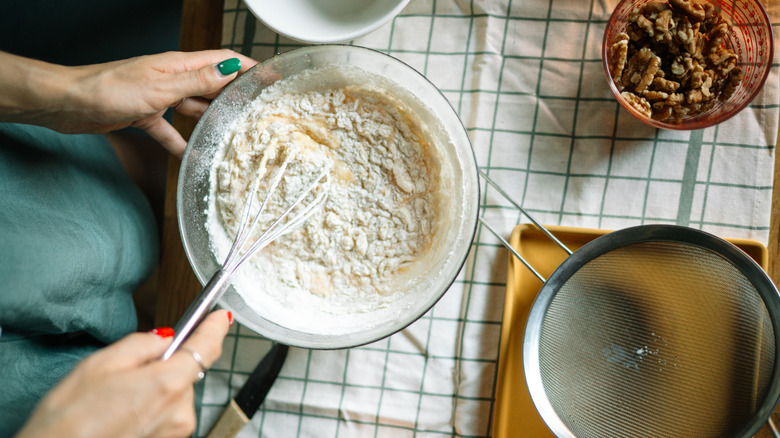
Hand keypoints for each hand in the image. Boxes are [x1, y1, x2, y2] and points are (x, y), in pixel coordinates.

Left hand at [0, 50, 256, 156]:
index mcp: (178, 65)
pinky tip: (190, 154)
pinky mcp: (144, 114)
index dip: (248, 67)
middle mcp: (171, 78)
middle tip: (257, 110)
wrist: (68, 103)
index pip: (222, 60)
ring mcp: (158, 96)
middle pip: (211, 84)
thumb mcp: (161, 87)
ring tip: (232, 132)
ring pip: (193, 107)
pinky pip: (169, 130)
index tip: (270, 76)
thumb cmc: (109, 89)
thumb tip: (231, 70)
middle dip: (234, 95)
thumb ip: (197, 81)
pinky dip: (180, 141)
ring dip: (210, 119)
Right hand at [15, 310, 232, 437]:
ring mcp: (175, 433)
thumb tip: (165, 338)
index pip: (206, 347)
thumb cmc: (68, 420)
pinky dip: (150, 409)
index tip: (220, 317)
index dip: (215, 328)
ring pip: (175, 395)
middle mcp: (179, 412)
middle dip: (164, 365)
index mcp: (167, 384)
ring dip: (156, 390)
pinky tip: (122, 415)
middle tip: (127, 373)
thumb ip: (141, 344)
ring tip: (117, 401)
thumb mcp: (100, 364)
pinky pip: (167, 415)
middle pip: (186, 372)